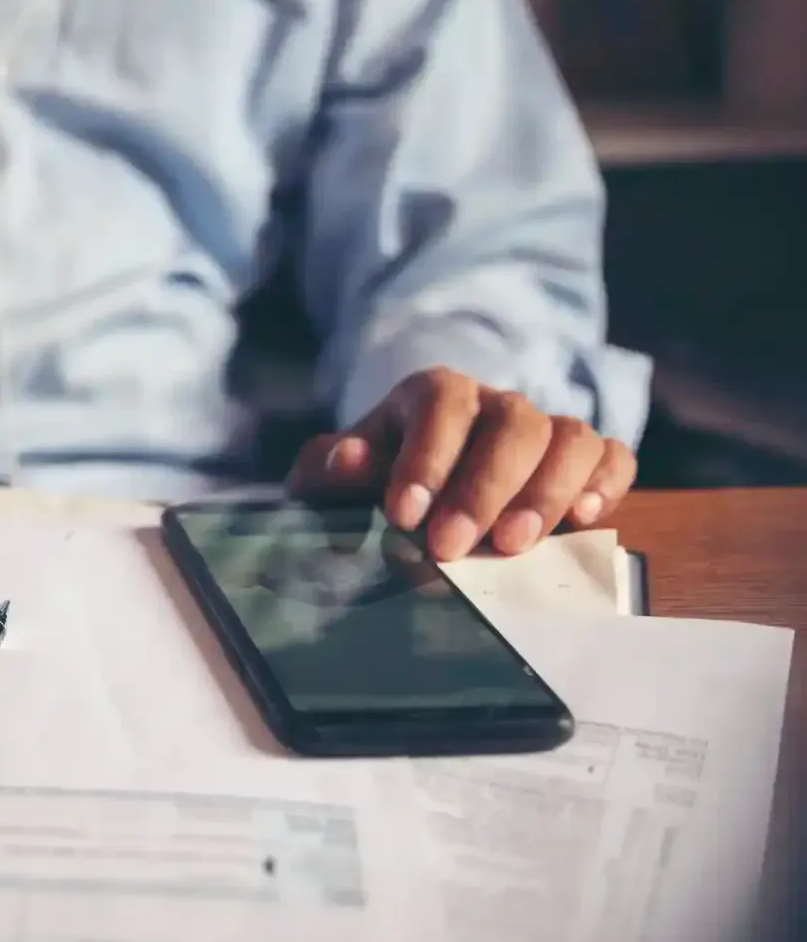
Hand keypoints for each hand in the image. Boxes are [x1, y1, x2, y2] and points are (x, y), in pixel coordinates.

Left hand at [285, 366, 636, 561]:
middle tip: (449, 547)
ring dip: (546, 493)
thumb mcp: (337, 475)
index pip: (441, 403)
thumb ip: (329, 467)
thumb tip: (345, 459)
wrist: (415, 494)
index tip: (403, 514)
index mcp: (434, 393)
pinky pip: (612, 458)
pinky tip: (581, 521)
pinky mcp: (582, 463)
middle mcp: (496, 403)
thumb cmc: (374, 481)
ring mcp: (544, 431)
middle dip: (483, 490)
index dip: (426, 457)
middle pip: (515, 422)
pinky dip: (604, 485)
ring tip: (510, 547)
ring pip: (570, 437)